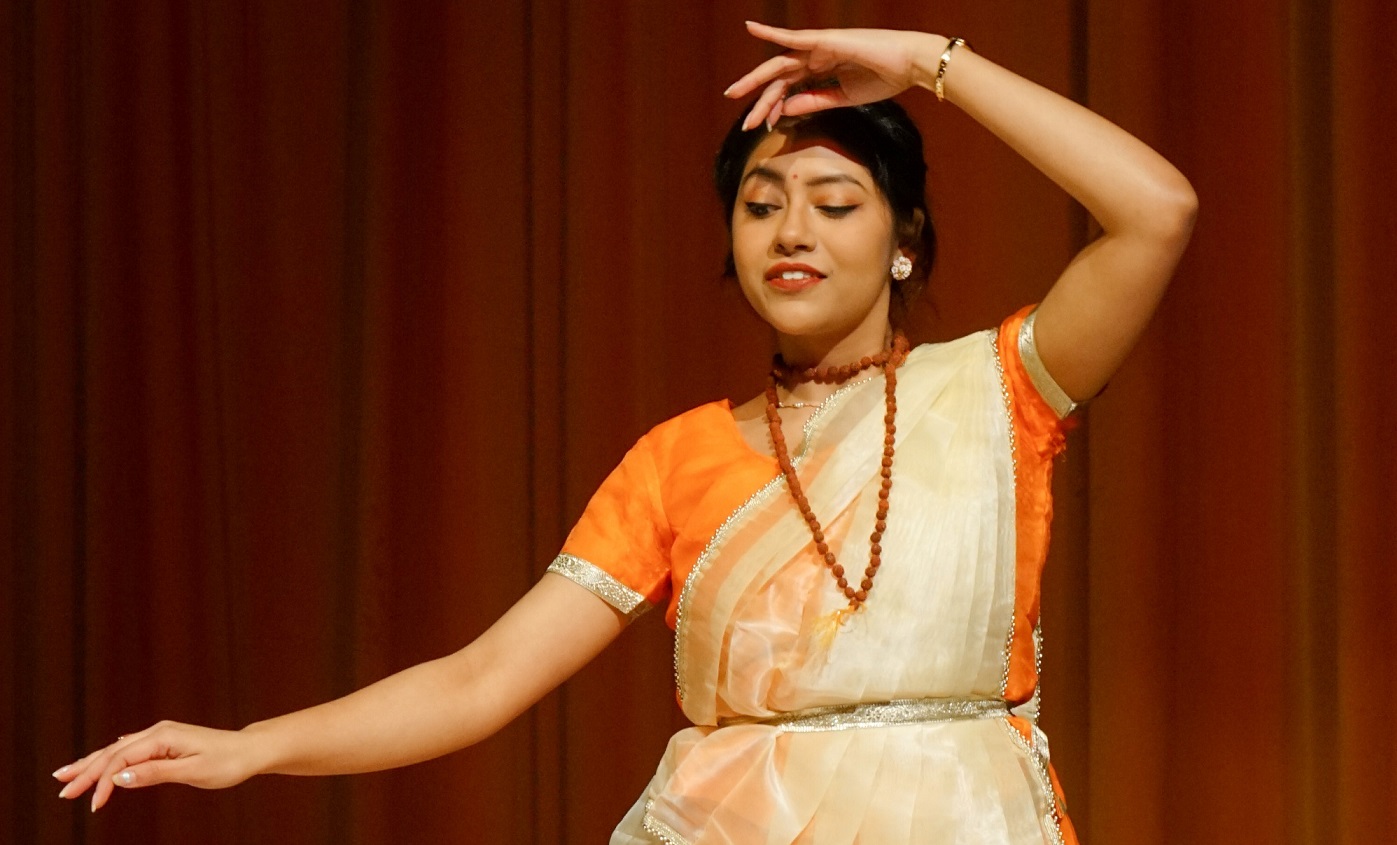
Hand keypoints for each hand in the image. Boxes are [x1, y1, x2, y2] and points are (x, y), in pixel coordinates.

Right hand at [53, 720, 259, 811]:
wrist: (249, 751)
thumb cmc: (227, 762)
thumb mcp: (193, 772)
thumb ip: (155, 773)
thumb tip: (119, 778)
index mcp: (162, 736)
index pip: (121, 759)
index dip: (102, 782)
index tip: (93, 806)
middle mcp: (158, 732)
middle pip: (112, 752)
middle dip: (85, 771)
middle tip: (62, 790)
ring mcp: (161, 736)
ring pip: (118, 750)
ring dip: (93, 764)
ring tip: (67, 775)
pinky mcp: (165, 743)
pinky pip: (130, 751)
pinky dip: (111, 759)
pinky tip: (101, 761)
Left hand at [724, 22, 942, 129]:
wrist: (910, 66)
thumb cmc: (884, 78)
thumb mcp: (843, 97)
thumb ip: (815, 101)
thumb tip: (786, 109)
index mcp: (822, 69)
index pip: (790, 89)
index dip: (774, 108)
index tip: (762, 127)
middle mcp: (816, 55)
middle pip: (779, 79)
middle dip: (760, 100)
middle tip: (743, 123)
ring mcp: (818, 46)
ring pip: (780, 66)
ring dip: (757, 81)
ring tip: (734, 93)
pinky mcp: (824, 39)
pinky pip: (792, 37)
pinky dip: (771, 32)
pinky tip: (751, 28)